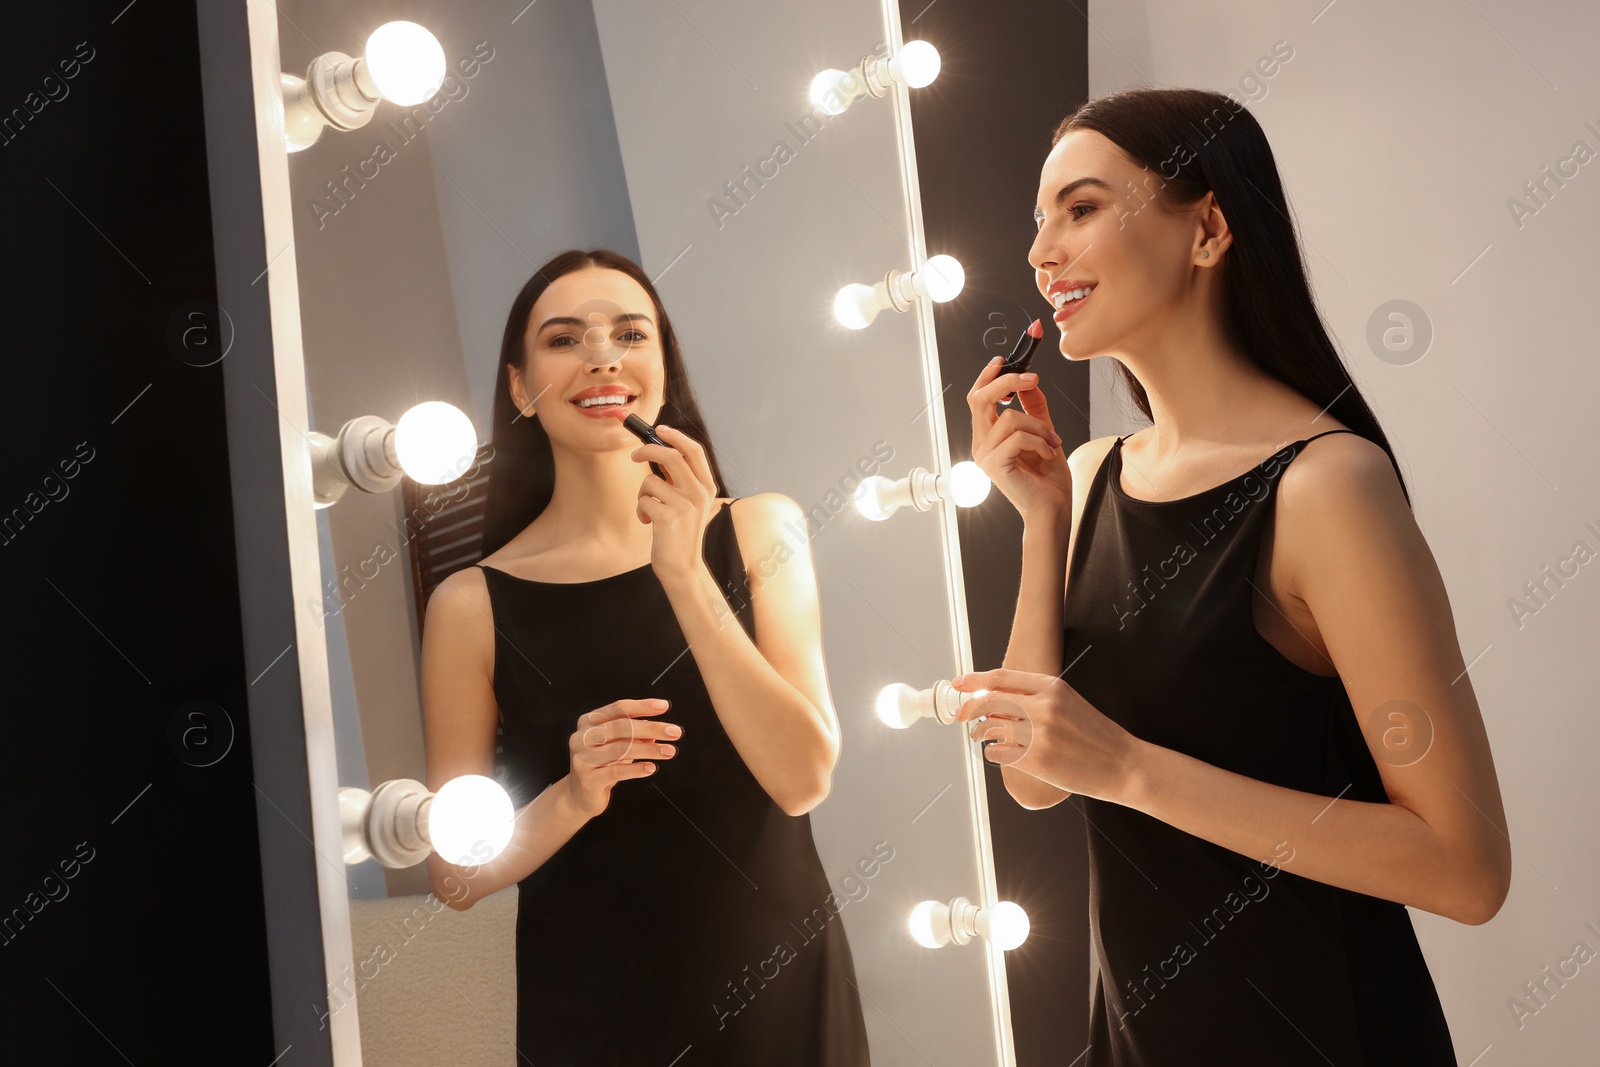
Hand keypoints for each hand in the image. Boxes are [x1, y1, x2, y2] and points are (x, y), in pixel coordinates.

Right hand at [562, 698, 681, 818]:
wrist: (579, 796)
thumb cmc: (602, 765)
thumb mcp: (618, 745)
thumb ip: (635, 734)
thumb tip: (661, 727)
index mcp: (588, 722)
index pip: (618, 708)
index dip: (642, 706)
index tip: (665, 706)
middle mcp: (582, 737)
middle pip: (622, 727)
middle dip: (652, 728)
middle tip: (675, 732)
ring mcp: (582, 758)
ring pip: (621, 749)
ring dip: (650, 750)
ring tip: (670, 751)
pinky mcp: (588, 779)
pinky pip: (617, 771)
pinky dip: (637, 769)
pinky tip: (651, 768)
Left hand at [632, 424, 717, 585]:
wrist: (682, 566)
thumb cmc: (680, 532)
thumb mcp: (689, 502)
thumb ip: (679, 478)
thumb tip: (659, 448)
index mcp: (707, 486)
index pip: (694, 450)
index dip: (675, 436)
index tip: (658, 429)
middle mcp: (699, 493)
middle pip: (670, 455)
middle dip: (647, 450)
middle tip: (634, 455)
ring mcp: (685, 505)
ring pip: (650, 480)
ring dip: (642, 492)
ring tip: (649, 508)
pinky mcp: (668, 517)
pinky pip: (643, 499)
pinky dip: (640, 509)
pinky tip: (648, 522)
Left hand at [950, 668, 1140, 802]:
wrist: (1124, 764)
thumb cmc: (1096, 736)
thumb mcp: (1069, 703)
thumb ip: (1036, 698)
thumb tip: (996, 700)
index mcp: (1052, 688)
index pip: (1002, 677)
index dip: (975, 680)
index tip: (959, 684)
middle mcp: (1044, 707)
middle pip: (990, 700)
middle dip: (969, 707)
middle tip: (961, 715)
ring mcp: (1039, 734)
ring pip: (991, 728)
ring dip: (979, 732)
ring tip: (979, 735)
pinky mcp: (1037, 761)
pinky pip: (1000, 753)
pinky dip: (993, 752)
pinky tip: (998, 752)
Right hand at [967, 356, 1071, 524]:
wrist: (1052, 508)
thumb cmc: (1047, 478)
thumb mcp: (1044, 432)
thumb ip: (1035, 408)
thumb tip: (1029, 381)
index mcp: (988, 435)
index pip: (978, 397)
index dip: (988, 375)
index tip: (1005, 359)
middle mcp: (980, 444)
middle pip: (980, 399)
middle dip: (1007, 382)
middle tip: (1033, 378)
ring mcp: (984, 456)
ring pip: (1009, 417)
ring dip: (1040, 426)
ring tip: (1053, 442)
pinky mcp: (994, 466)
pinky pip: (1018, 436)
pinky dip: (1040, 441)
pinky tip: (1049, 454)